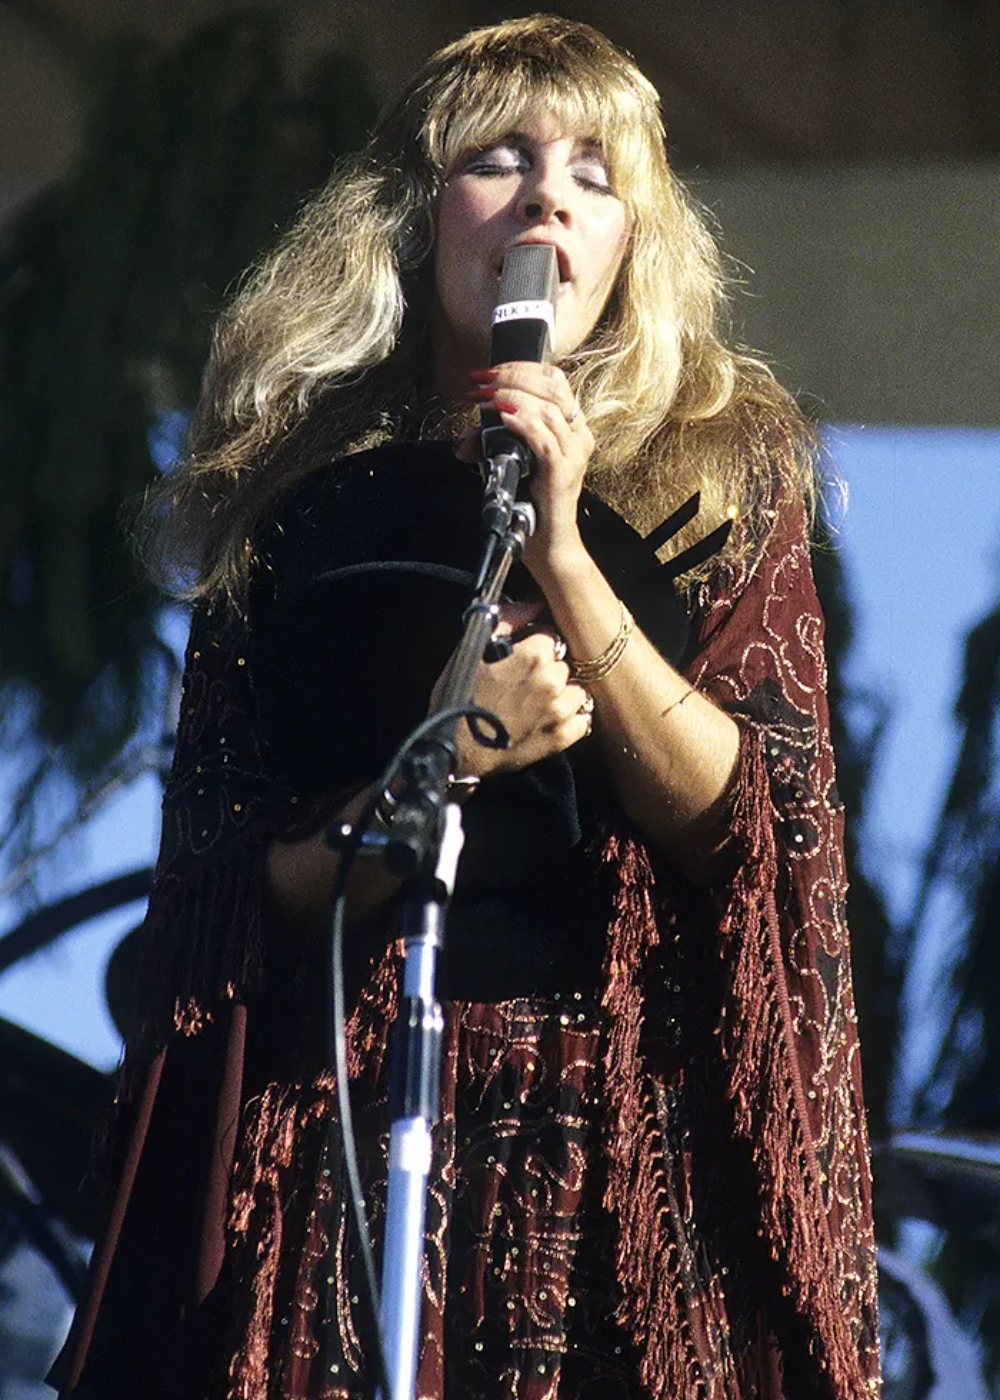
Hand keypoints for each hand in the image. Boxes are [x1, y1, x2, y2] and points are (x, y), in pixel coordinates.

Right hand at [432, 600, 592, 779]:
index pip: (550, 636)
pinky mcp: (561, 738)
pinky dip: (570, 720)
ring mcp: (560, 711)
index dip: (534, 646)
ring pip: (576, 690)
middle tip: (522, 684)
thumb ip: (508, 621)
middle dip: (547, 670)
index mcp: (534, 655)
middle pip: (562, 664)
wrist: (455, 749)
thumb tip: (533, 605)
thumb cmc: (459, 698)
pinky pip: (583, 720)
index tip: (521, 658)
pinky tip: (547, 720)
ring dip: (561, 694)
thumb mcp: (473, 650)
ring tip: (536, 704)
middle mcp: (553, 680)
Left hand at [463, 362, 592, 580]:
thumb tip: (465, 441)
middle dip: (513, 376)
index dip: (522, 368)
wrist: (548, 543)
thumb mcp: (512, 463)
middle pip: (553, 387)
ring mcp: (574, 454)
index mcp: (573, 427)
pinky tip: (503, 418)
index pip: (555, 380)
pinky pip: (545, 439)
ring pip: (548, 409)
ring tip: (485, 397)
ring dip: (512, 397)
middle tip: (483, 381)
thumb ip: (494, 444)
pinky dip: (522, 424)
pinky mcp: (563, 472)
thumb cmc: (532, 504)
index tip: (492, 371)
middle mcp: (579, 436)